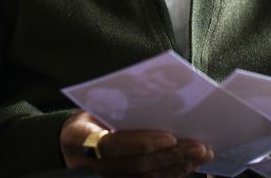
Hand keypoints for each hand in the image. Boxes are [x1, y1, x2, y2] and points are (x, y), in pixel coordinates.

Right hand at [60, 111, 213, 176]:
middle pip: (136, 166)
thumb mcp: (95, 107)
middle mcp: (92, 166)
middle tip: (200, 146)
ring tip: (202, 154)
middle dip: (172, 156)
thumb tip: (160, 100)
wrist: (69, 146)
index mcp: (81, 139)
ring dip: (178, 167)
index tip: (169, 136)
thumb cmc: (88, 120)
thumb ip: (119, 108)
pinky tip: (190, 165)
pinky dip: (172, 174)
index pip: (113, 146)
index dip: (142, 143)